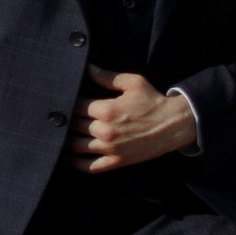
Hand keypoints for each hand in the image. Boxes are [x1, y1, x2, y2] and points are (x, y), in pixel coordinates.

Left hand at [65, 68, 198, 174]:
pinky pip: (88, 166)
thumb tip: (88, 68)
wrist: (173, 125)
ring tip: (64, 133)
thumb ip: (107, 77)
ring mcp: (109, 149)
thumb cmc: (153, 101)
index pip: (75, 106)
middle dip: (68, 120)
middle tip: (62, 116)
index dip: (68, 102)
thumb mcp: (133, 83)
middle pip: (74, 125)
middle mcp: (104, 131)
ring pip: (76, 145)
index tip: (66, 100)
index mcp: (106, 110)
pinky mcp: (115, 162)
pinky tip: (71, 155)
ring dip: (67, 139)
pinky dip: (76, 162)